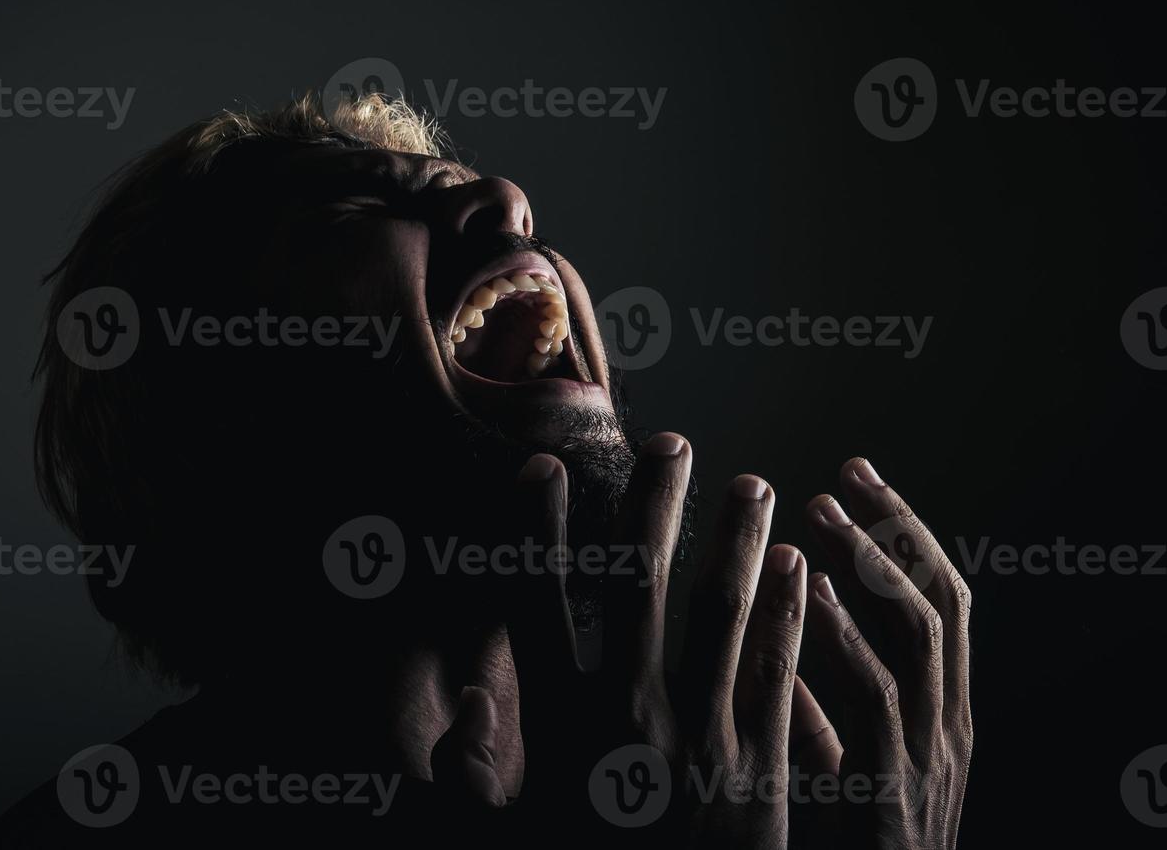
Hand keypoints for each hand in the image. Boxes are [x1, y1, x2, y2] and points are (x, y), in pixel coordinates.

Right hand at [501, 434, 815, 843]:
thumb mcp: (508, 835)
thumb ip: (467, 781)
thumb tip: (454, 709)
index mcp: (563, 731)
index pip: (540, 607)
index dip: (535, 532)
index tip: (539, 469)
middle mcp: (630, 721)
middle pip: (639, 589)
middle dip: (654, 507)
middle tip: (673, 442)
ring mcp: (701, 742)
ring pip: (721, 616)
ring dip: (736, 542)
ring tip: (754, 483)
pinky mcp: (760, 773)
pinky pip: (776, 674)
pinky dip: (788, 613)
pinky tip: (799, 566)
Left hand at [799, 459, 972, 849]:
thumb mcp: (838, 767)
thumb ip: (815, 702)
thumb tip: (782, 626)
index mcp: (939, 715)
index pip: (937, 601)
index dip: (901, 534)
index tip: (856, 479)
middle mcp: (946, 726)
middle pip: (938, 601)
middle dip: (896, 530)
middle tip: (847, 473)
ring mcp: (927, 756)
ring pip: (917, 634)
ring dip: (870, 564)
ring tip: (823, 510)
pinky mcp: (892, 789)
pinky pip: (876, 698)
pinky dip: (847, 637)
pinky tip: (814, 594)